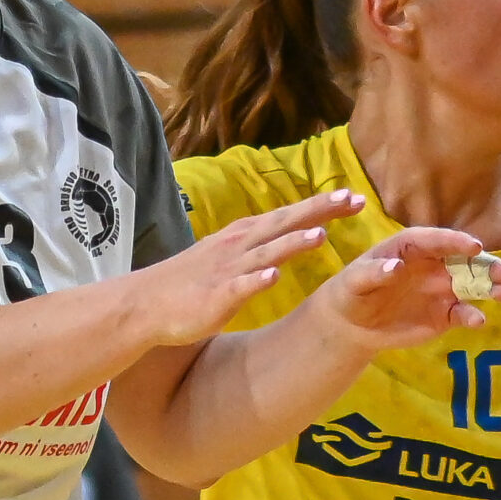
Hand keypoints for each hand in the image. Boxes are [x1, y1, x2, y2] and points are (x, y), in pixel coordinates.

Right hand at [128, 192, 365, 348]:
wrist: (146, 303)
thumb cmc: (191, 282)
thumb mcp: (229, 256)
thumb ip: (259, 247)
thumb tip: (290, 237)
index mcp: (245, 236)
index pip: (289, 215)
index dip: (321, 205)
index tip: (354, 196)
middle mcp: (239, 246)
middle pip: (285, 224)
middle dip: (319, 211)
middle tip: (352, 199)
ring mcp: (228, 271)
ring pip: (265, 254)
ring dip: (291, 244)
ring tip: (320, 236)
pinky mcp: (215, 298)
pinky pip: (239, 288)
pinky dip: (256, 281)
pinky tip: (273, 277)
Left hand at [312, 228, 500, 353]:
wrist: (354, 323)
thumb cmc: (352, 292)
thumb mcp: (355, 281)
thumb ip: (373, 272)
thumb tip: (395, 266)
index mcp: (413, 246)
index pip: (438, 240)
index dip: (457, 242)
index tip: (474, 246)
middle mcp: (434, 264)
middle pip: (465, 261)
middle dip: (487, 264)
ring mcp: (442, 289)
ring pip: (473, 285)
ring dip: (491, 288)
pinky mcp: (444, 314)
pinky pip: (463, 313)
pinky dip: (472, 316)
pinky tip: (478, 322)